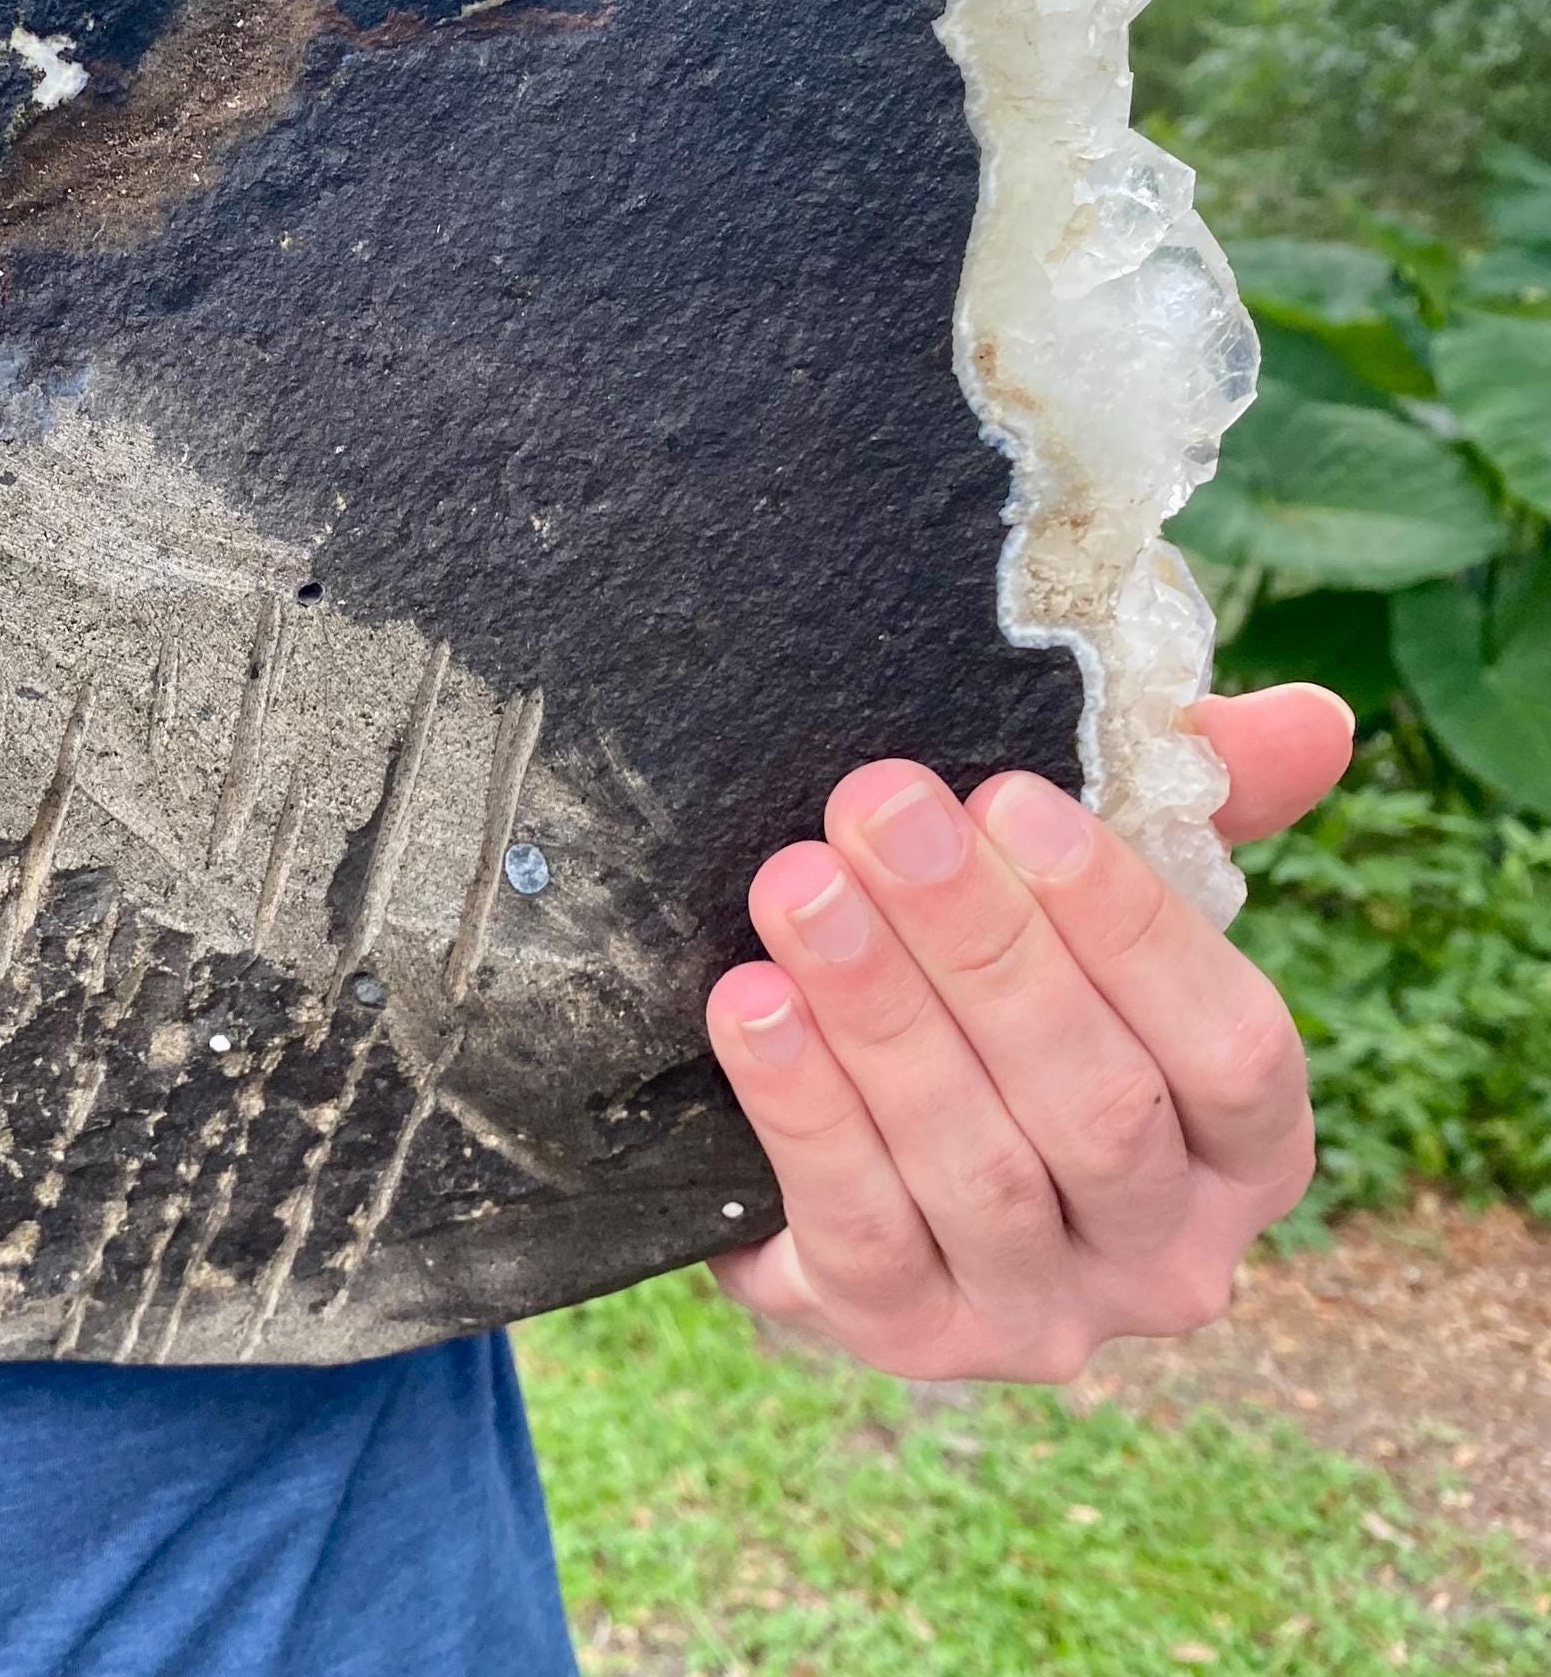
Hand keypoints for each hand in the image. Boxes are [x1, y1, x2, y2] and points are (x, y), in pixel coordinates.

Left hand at [703, 685, 1353, 1382]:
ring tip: (796, 887)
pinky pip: (855, 1226)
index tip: (1010, 799)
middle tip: (874, 812)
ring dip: (877, 1012)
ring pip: (973, 1167)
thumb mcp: (1083, 904)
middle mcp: (1170, 1257)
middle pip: (1093, 1104)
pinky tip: (749, 1005)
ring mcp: (1041, 1318)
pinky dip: (802, 1109)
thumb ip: (1190, 813)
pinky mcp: (904, 1339)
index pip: (1231, 1046)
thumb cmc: (997, 997)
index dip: (1125, 922)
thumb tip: (1310, 720)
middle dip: (975, 943)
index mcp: (1248, 1150)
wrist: (835, 1150)